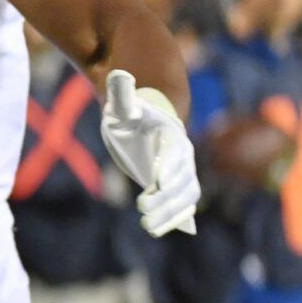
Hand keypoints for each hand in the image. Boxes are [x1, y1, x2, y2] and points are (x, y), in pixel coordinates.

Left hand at [101, 70, 198, 236]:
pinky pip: (182, 203)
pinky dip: (176, 217)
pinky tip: (159, 229)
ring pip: (184, 196)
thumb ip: (122, 94)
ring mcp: (181, 172)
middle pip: (179, 182)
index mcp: (171, 137)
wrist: (147, 121)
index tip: (153, 185)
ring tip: (149, 227)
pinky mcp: (174, 185)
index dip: (166, 172)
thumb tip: (117, 73)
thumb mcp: (123, 104)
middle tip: (143, 212)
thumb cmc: (133, 112)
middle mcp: (182, 156)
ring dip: (170, 213)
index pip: (173, 158)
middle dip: (165, 199)